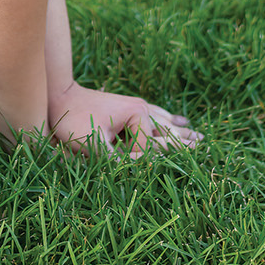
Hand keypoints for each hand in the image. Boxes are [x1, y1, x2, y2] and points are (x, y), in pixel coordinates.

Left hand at [49, 83, 201, 155]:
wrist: (58, 95)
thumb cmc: (73, 119)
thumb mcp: (94, 145)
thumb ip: (118, 161)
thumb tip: (138, 170)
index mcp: (138, 116)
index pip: (149, 150)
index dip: (139, 162)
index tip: (121, 166)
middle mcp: (142, 109)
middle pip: (167, 131)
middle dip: (185, 142)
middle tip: (205, 146)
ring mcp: (136, 105)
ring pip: (164, 122)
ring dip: (180, 131)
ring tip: (198, 135)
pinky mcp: (129, 105)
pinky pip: (154, 113)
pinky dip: (167, 118)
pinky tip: (177, 120)